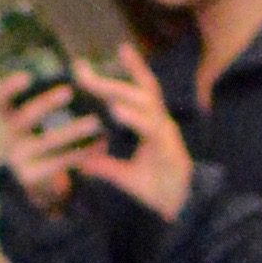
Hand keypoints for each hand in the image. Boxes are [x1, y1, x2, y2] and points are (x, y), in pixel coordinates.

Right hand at [0, 72, 97, 213]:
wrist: (41, 186)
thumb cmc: (47, 143)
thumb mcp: (43, 122)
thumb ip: (56, 96)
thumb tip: (82, 65)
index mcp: (10, 121)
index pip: (0, 102)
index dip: (9, 89)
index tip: (26, 77)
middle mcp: (8, 139)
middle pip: (24, 118)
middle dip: (45, 104)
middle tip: (68, 92)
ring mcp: (18, 159)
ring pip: (46, 141)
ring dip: (72, 130)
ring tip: (96, 122)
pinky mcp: (32, 177)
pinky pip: (59, 162)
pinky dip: (81, 153)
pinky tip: (99, 145)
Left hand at [73, 45, 196, 221]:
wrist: (181, 209)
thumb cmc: (157, 189)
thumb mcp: (125, 176)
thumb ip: (105, 166)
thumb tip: (82, 163)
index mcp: (151, 124)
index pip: (138, 92)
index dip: (128, 70)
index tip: (106, 54)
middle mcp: (159, 122)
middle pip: (136, 91)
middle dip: (108, 80)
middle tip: (80, 69)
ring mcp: (165, 133)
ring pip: (144, 104)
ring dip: (120, 92)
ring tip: (95, 85)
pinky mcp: (168, 147)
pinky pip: (150, 128)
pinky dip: (133, 118)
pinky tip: (116, 111)